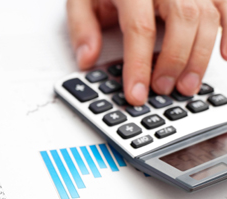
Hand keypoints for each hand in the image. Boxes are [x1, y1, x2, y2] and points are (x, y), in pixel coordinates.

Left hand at [67, 0, 226, 104]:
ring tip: (185, 86)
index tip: (136, 93)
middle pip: (182, 19)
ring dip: (200, 56)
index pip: (139, 27)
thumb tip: (87, 59)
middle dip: (174, 61)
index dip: (139, 65)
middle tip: (162, 89)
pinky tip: (224, 56)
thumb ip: (82, 27)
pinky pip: (226, 5)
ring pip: (207, 16)